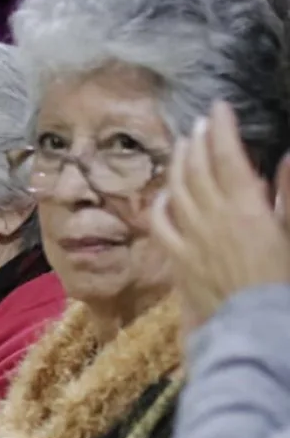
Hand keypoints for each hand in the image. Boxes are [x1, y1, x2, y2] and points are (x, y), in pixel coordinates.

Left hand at [151, 100, 289, 328]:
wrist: (259, 328)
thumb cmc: (285, 282)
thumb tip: (289, 159)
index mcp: (247, 209)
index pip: (228, 157)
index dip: (222, 129)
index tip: (219, 109)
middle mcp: (213, 217)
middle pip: (198, 169)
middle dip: (198, 141)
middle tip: (201, 124)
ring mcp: (191, 238)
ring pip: (177, 190)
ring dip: (179, 164)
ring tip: (184, 146)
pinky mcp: (178, 259)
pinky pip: (161, 223)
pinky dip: (161, 203)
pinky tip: (163, 193)